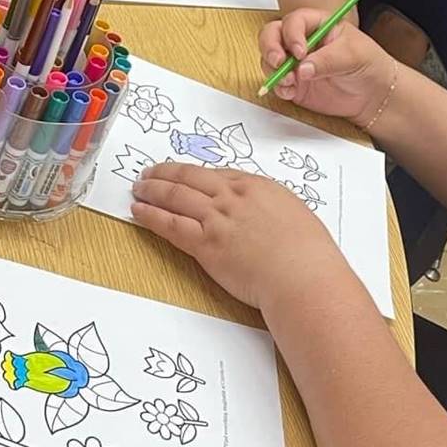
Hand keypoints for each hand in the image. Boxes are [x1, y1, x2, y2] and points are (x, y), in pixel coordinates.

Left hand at [131, 164, 339, 310]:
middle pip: (189, 177)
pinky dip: (151, 216)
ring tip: (138, 188)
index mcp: (254, 185)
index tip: (182, 174)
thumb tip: (261, 212)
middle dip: (165, 173)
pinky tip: (139, 211)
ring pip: (175, 196)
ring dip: (152, 190)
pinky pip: (171, 225)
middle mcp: (232, 197)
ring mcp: (217, 219)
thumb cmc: (308, 251)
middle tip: (149, 173)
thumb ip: (269, 207)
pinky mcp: (206, 245)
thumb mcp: (292, 212)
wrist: (302, 274)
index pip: (215, 174)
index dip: (193, 174)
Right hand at [259, 11, 397, 128]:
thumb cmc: (369, 64)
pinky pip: (276, 83)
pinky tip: (291, 92)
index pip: (294, 21)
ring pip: (269, 59)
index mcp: (317, 25)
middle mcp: (302, 41)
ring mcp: (296, 62)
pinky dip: (279, 88)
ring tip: (290, 81)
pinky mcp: (294, 83)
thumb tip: (303, 68)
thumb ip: (328, 60)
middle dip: (270, 47)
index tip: (300, 52)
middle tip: (279, 62)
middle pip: (272, 35)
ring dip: (273, 70)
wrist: (374, 95)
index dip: (292, 35)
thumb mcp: (353, 55)